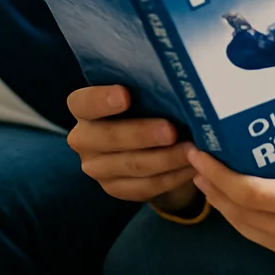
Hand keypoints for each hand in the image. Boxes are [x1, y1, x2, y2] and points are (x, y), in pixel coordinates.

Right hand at [66, 85, 198, 211]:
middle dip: (143, 134)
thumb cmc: (142, 107)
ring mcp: (97, 169)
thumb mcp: (138, 94)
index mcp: (83, 108)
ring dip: (166, 159)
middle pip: (109, 138)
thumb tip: (172, 85)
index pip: (83, 103)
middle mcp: (83, 140)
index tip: (125, 95)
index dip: (101, 99)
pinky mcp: (115, 189)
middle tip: (172, 131)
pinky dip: (172, 177)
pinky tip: (191, 168)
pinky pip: (146, 186)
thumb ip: (144, 90)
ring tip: (192, 151)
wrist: (144, 145)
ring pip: (132, 165)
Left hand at [188, 149, 274, 271]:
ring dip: (221, 202)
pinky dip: (241, 216)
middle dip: (212, 184)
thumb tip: (274, 103)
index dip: (220, 173)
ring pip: (247, 229)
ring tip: (205, 174)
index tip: (202, 151)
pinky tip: (230, 196)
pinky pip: (261, 239)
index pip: (256, 193)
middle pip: (243, 213)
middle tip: (196, 157)